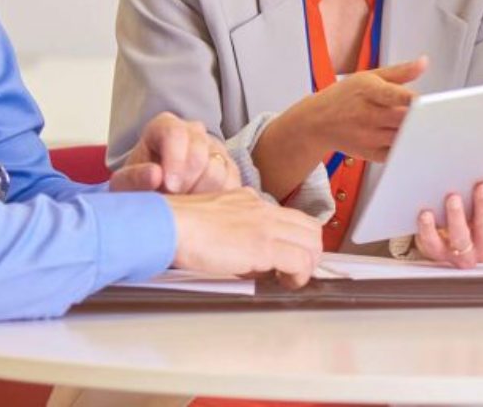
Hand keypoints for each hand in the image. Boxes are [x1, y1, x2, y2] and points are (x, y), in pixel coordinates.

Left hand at [109, 112, 240, 193]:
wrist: (154, 198)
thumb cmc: (139, 188)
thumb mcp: (126, 184)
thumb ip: (135, 178)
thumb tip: (155, 175)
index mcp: (165, 126)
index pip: (176, 134)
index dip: (175, 160)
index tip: (169, 187)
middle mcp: (193, 131)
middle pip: (200, 152)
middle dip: (187, 183)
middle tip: (175, 202)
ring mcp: (214, 148)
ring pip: (218, 170)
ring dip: (201, 195)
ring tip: (184, 206)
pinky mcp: (230, 168)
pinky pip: (232, 184)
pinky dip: (218, 200)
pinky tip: (201, 208)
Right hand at [166, 187, 322, 287]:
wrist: (170, 224)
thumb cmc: (180, 226)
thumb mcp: (215, 220)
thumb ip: (235, 230)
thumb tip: (247, 257)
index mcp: (249, 201)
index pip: (290, 217)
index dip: (296, 240)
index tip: (289, 259)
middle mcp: (261, 209)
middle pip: (310, 227)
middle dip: (310, 253)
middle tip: (294, 272)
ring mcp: (264, 225)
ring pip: (312, 242)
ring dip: (307, 265)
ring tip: (289, 280)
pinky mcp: (262, 245)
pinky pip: (300, 260)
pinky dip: (298, 276)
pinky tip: (283, 283)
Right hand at [300, 55, 428, 161]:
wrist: (318, 121)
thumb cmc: (345, 97)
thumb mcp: (368, 77)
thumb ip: (400, 72)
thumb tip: (424, 62)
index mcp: (367, 91)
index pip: (391, 95)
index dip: (409, 100)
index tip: (423, 101)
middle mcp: (367, 114)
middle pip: (402, 119)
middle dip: (420, 117)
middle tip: (436, 114)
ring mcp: (368, 136)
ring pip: (402, 138)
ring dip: (416, 133)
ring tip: (426, 126)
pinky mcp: (371, 154)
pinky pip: (396, 153)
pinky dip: (406, 147)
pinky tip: (411, 139)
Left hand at [415, 177, 482, 267]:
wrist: (448, 242)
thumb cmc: (470, 215)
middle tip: (482, 186)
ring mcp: (462, 253)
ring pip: (461, 239)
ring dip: (457, 218)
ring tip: (453, 198)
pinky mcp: (439, 253)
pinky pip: (433, 244)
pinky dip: (429, 229)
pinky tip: (426, 213)